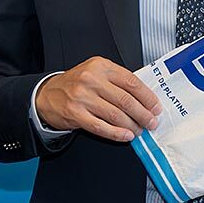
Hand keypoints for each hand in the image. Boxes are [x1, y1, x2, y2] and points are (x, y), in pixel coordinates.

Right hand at [36, 57, 162, 142]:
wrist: (47, 94)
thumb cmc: (76, 84)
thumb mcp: (96, 72)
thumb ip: (118, 80)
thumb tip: (145, 99)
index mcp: (101, 66)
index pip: (131, 82)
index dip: (147, 97)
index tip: (156, 107)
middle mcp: (91, 80)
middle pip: (126, 100)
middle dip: (143, 114)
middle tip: (152, 122)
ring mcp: (82, 97)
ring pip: (116, 115)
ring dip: (132, 126)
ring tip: (140, 130)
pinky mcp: (75, 114)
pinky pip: (101, 127)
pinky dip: (117, 133)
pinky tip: (126, 136)